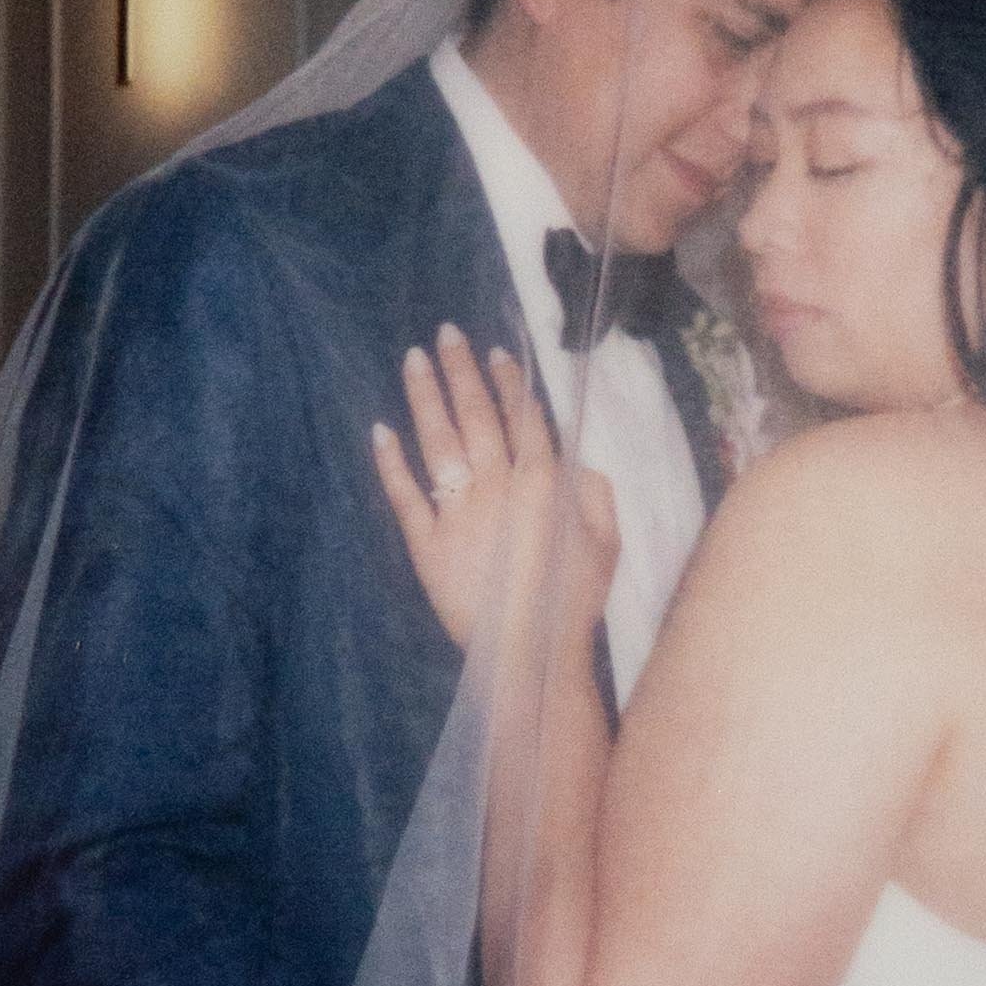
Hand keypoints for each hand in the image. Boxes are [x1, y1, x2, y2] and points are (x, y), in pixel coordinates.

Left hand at [373, 325, 618, 654]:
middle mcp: (497, 485)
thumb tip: (576, 460)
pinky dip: (390, 462)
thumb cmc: (574, 599)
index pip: (523, 418)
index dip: (508, 382)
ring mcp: (458, 511)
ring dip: (425, 397)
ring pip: (438, 442)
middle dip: (461, 371)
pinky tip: (380, 430)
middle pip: (476, 417)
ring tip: (414, 360)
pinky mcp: (427, 542)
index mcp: (543, 482)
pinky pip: (405, 495)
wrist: (531, 651)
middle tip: (446, 334)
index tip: (495, 352)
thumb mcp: (606, 541)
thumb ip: (595, 492)